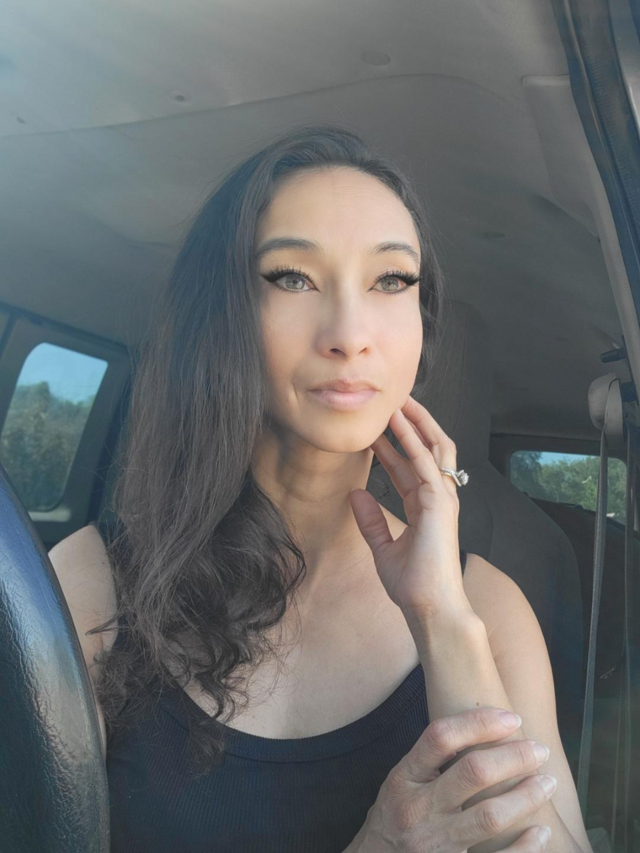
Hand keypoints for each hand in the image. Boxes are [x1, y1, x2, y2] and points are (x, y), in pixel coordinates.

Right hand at [348, 707, 554, 852]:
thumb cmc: (394, 816)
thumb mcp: (400, 781)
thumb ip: (430, 759)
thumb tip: (481, 724)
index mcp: (404, 778)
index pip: (440, 737)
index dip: (479, 722)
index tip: (512, 718)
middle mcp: (419, 809)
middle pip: (472, 773)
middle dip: (514, 757)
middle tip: (539, 750)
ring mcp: (435, 843)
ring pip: (490, 816)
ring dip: (527, 797)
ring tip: (548, 782)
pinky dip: (524, 847)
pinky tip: (541, 832)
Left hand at [349, 394, 470, 619]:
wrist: (430, 607)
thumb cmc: (413, 584)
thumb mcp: (383, 548)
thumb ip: (371, 521)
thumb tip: (355, 494)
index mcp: (425, 508)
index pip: (409, 468)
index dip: (393, 447)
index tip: (375, 431)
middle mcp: (437, 498)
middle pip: (428, 450)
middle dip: (413, 424)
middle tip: (393, 402)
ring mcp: (443, 498)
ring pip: (434, 447)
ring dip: (417, 422)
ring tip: (400, 400)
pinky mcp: (441, 502)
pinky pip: (427, 462)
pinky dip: (413, 440)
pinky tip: (400, 424)